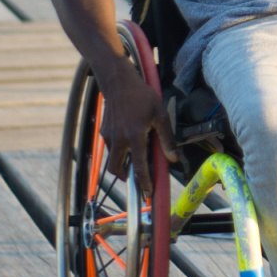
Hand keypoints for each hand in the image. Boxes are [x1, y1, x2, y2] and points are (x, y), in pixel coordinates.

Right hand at [98, 63, 177, 196]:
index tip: (148, 193)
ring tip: (136, 161)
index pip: (138, 166)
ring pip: (112, 160)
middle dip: (127, 178)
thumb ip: (166, 139)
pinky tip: (130, 144)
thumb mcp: (160, 115)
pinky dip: (119, 153)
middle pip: (117, 170)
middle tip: (138, 179)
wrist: (119, 83)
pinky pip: (111, 149)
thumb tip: (172, 158)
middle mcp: (119, 139)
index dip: (143, 182)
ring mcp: (109, 136)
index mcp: (134, 136)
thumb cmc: (143, 97)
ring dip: (122, 165)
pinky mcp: (104, 133)